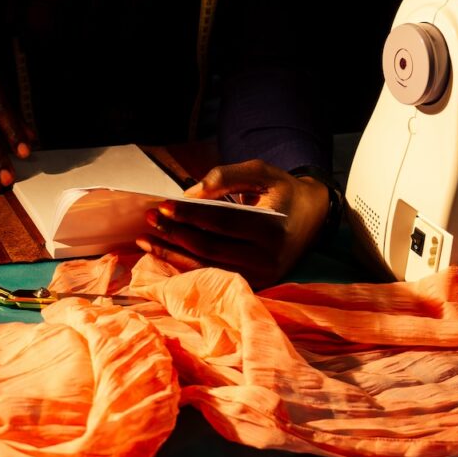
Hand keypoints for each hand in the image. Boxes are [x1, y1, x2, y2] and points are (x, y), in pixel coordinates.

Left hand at [136, 159, 330, 288]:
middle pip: (210, 248)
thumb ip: (226, 177)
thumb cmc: (282, 191)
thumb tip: (189, 195)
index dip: (190, 214)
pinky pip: (211, 275)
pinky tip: (162, 252)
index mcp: (273, 228)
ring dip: (172, 253)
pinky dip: (184, 264)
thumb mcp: (261, 172)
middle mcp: (268, 259)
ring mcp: (261, 276)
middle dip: (175, 233)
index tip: (163, 205)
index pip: (223, 222)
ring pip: (206, 267)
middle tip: (150, 218)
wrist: (312, 217)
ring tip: (145, 239)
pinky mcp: (253, 285)